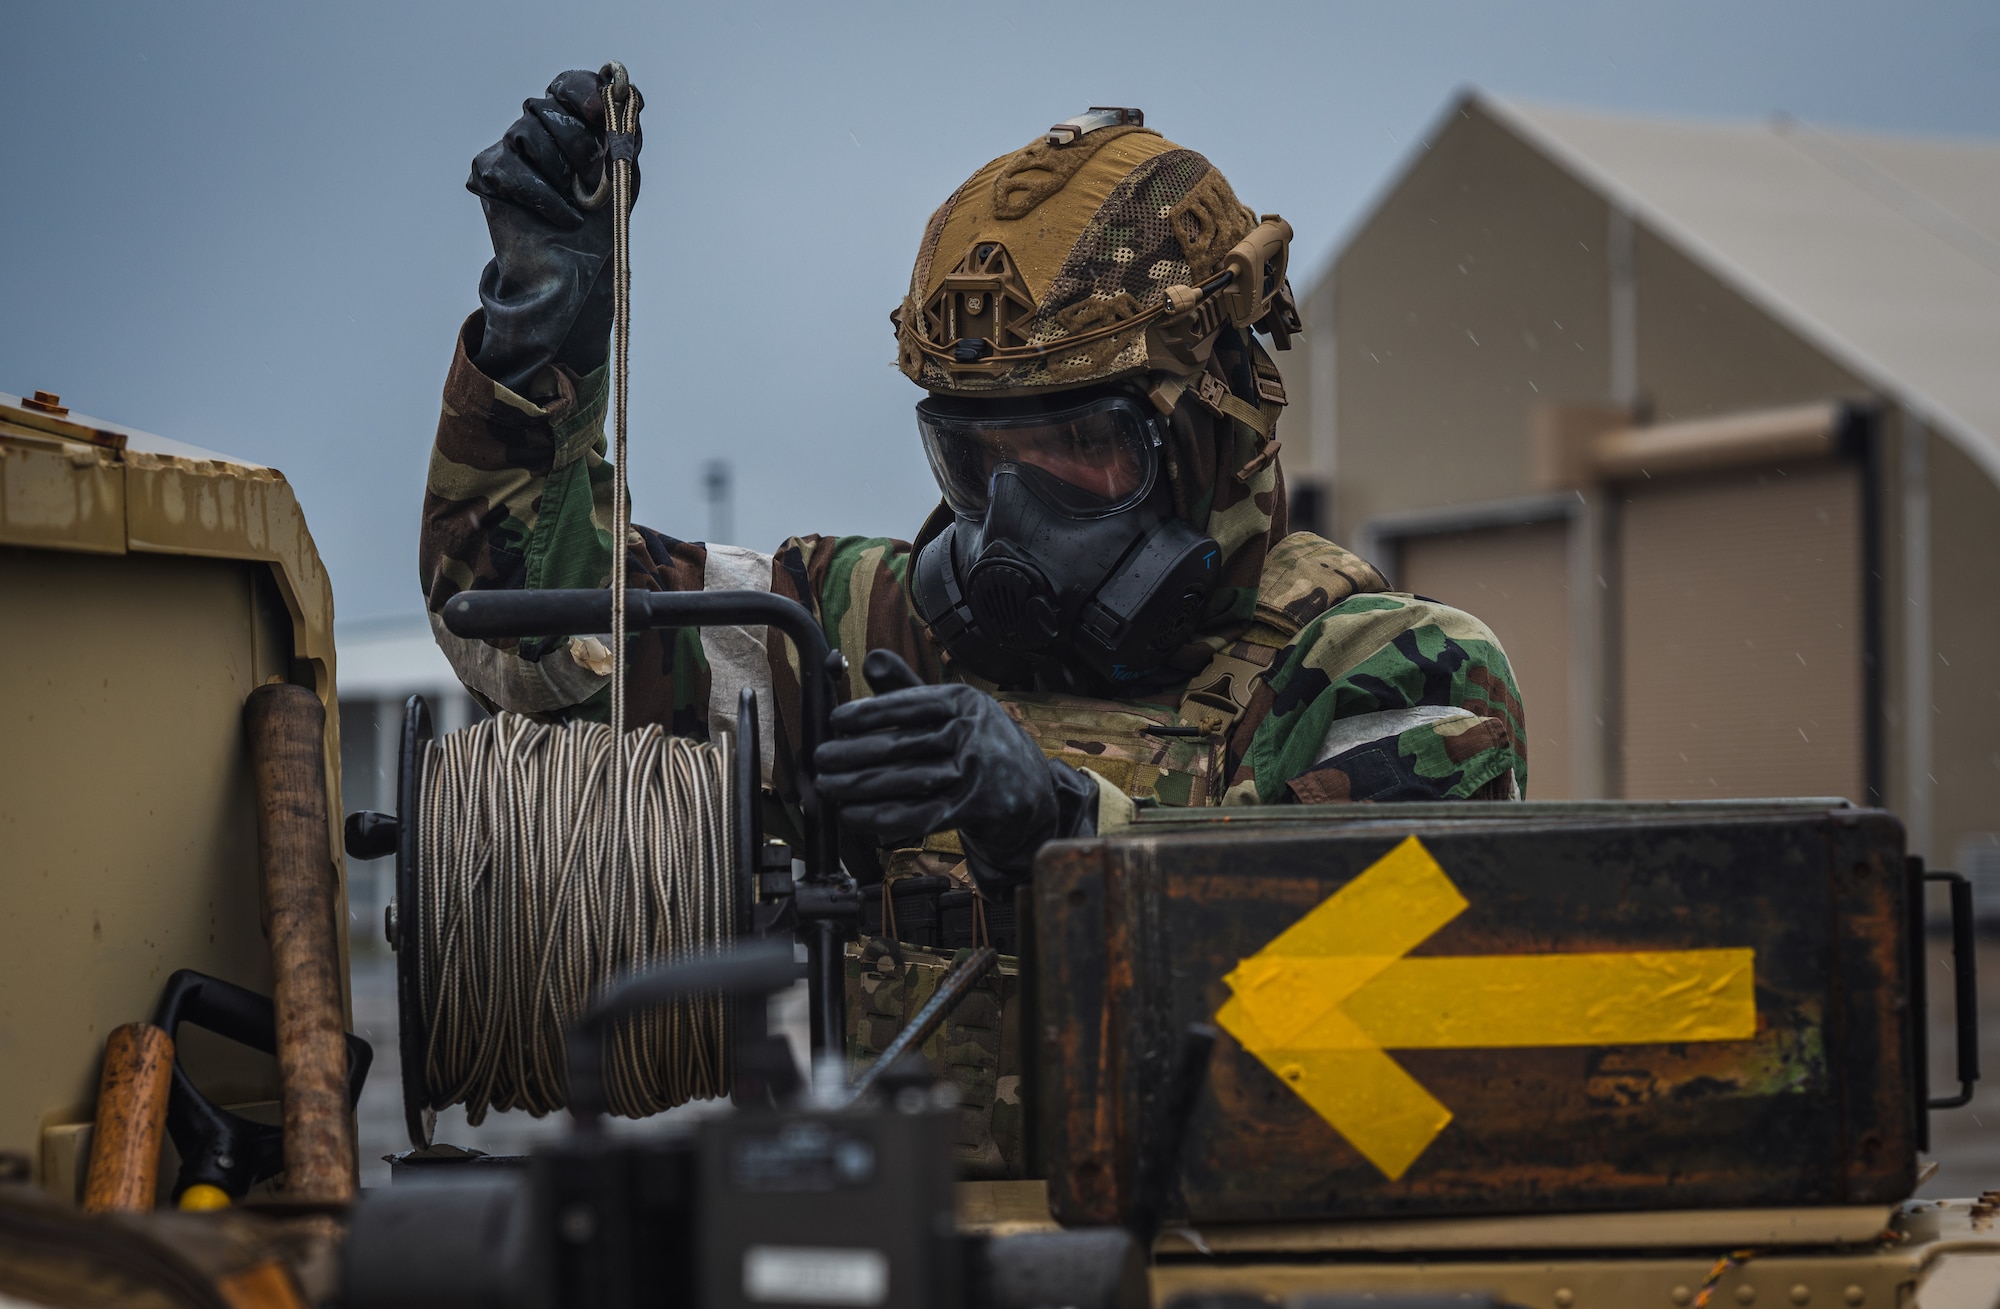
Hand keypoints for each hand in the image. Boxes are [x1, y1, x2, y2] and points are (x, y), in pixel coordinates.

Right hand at [465, 70, 643, 393]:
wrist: (577, 276)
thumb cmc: (601, 227)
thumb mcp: (623, 176)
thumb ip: (624, 134)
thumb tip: (628, 92)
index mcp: (571, 125)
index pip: (568, 87)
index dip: (582, 92)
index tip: (599, 109)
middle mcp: (537, 131)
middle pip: (546, 107)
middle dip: (578, 143)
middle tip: (594, 180)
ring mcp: (510, 150)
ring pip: (525, 131)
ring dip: (560, 171)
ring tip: (579, 204)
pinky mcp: (489, 174)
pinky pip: (510, 167)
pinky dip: (543, 194)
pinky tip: (563, 217)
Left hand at [814, 650, 1098, 887]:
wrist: (1029, 790)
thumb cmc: (978, 744)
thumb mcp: (949, 709)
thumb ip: (908, 686)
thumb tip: (869, 659)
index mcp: (965, 701)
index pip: (909, 704)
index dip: (869, 713)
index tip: (836, 721)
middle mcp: (974, 732)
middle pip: (902, 745)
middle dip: (852, 754)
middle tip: (821, 760)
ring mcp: (978, 772)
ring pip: (905, 781)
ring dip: (859, 788)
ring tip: (828, 788)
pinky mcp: (976, 808)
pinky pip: (918, 815)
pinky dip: (880, 817)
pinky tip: (853, 815)